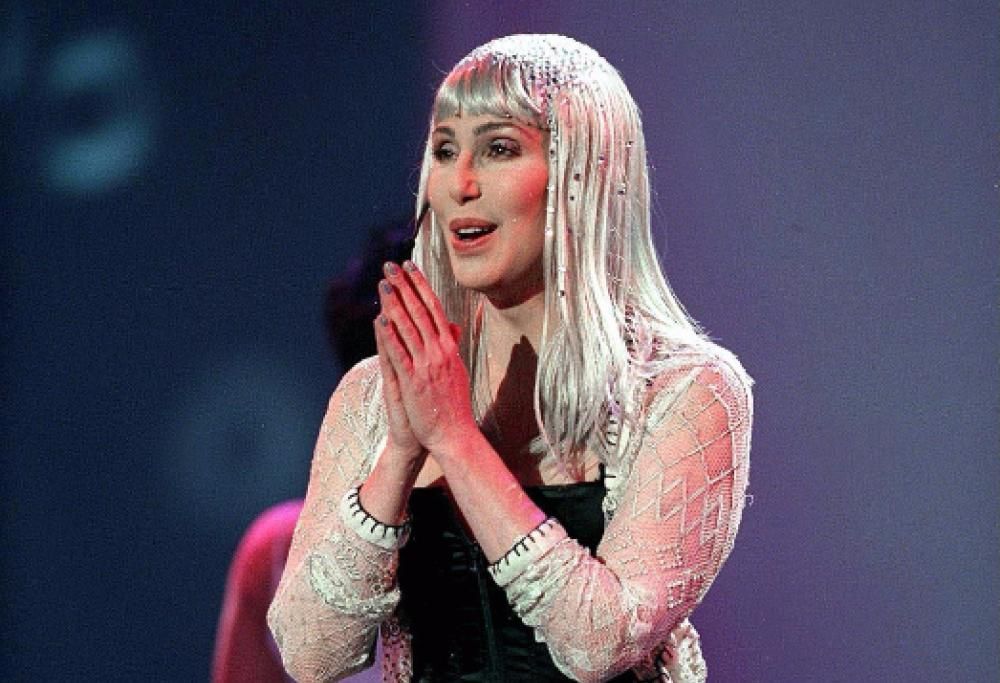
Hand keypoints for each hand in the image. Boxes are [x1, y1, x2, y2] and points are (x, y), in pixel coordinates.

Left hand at [375, 261, 474, 454]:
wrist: (454, 434)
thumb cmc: (453, 403)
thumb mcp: (457, 369)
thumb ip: (452, 346)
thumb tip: (453, 327)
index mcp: (449, 347)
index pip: (434, 308)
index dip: (420, 285)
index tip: (410, 266)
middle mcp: (440, 351)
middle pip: (420, 312)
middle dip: (405, 286)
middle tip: (391, 265)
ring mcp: (427, 365)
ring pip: (409, 328)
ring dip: (395, 304)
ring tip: (383, 284)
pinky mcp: (414, 381)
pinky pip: (400, 354)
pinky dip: (390, 336)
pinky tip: (380, 320)